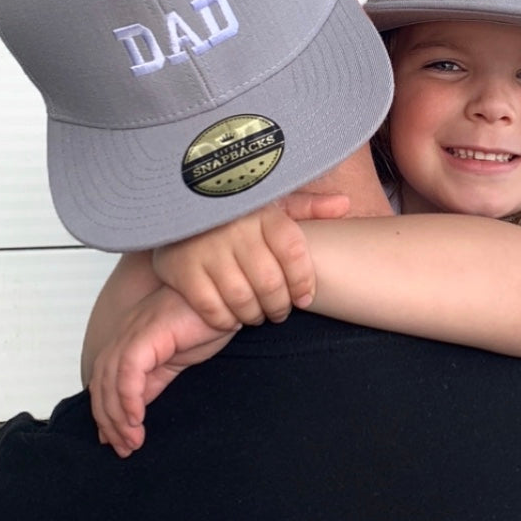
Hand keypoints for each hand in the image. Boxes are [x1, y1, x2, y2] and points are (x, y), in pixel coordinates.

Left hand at [89, 285, 235, 457]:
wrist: (228, 297)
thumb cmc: (207, 320)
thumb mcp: (175, 358)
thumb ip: (153, 380)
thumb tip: (135, 409)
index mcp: (130, 337)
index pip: (104, 379)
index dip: (106, 412)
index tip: (116, 440)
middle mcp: (125, 331)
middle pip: (101, 382)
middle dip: (108, 420)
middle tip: (124, 447)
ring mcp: (134, 330)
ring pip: (109, 380)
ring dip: (117, 416)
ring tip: (132, 440)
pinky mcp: (147, 333)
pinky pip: (127, 373)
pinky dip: (128, 399)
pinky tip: (138, 420)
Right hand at [153, 192, 348, 330]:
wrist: (177, 205)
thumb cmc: (234, 209)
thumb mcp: (269, 201)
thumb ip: (306, 207)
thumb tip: (344, 205)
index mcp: (262, 211)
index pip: (293, 252)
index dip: (303, 281)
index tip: (305, 297)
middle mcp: (235, 229)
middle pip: (270, 282)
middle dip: (280, 305)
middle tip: (280, 311)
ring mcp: (206, 249)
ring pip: (242, 298)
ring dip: (254, 315)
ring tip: (257, 314)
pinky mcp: (182, 269)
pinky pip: (211, 307)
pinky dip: (225, 319)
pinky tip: (230, 316)